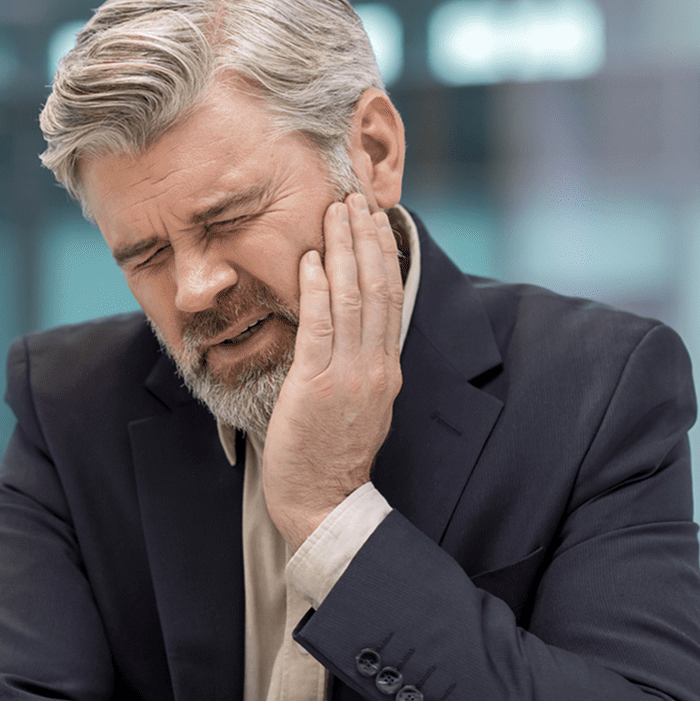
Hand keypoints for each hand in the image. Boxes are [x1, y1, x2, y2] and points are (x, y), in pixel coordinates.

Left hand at [263, 193, 403, 551]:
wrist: (323, 503)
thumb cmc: (330, 458)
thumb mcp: (358, 407)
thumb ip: (358, 369)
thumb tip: (349, 335)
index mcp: (385, 370)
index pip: (389, 299)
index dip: (382, 255)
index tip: (372, 221)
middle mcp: (375, 366)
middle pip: (377, 288)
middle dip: (365, 238)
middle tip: (355, 198)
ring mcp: (350, 374)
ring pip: (353, 298)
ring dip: (343, 250)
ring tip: (336, 212)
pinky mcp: (319, 384)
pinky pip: (320, 326)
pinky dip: (316, 288)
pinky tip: (310, 259)